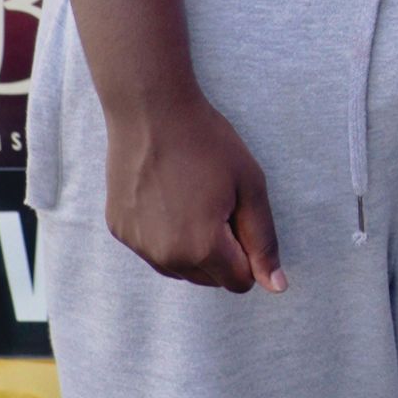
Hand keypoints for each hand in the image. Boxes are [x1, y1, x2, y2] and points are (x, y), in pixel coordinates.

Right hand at [103, 91, 285, 293]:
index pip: (240, 281)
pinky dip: (164, 234)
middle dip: (222, 253)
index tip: (239, 216)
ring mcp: (138, 244)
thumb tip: (277, 287)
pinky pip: (153, 249)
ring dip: (192, 248)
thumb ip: (264, 241)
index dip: (248, 253)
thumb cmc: (207, 143)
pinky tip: (166, 196)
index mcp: (202, 248)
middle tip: (216, 203)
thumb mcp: (250, 188)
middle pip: (210, 280)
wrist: (151, 110)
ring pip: (180, 268)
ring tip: (191, 199)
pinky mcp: (120, 229)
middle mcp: (166, 256)